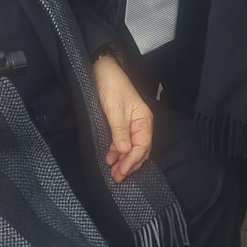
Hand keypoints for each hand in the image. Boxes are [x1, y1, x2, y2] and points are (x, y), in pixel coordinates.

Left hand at [92, 55, 152, 182]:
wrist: (103, 69)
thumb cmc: (111, 86)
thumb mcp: (114, 109)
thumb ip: (119, 132)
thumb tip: (124, 152)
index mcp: (144, 120)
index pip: (142, 147)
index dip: (132, 161)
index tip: (121, 172)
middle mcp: (141, 124)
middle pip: (139, 150)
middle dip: (129, 165)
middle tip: (117, 177)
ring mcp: (132, 124)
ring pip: (132, 148)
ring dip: (123, 160)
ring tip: (114, 172)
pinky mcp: (123, 123)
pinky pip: (123, 141)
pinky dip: (118, 151)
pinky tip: (111, 158)